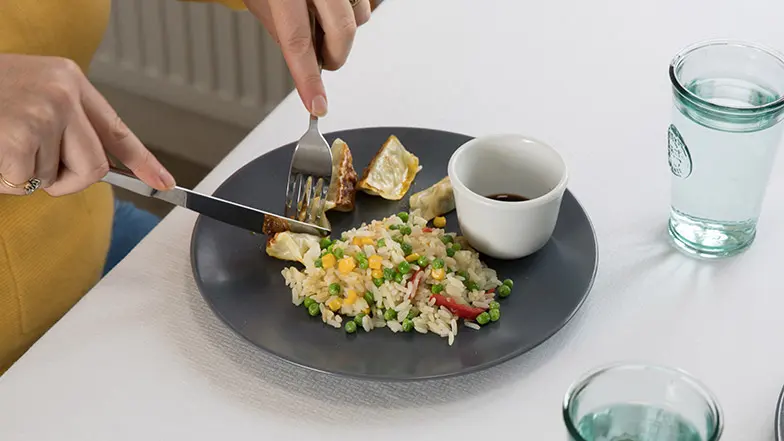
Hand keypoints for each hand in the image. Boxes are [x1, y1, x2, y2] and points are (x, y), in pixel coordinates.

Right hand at [0, 54, 174, 196]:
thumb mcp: (32, 94)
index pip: (117, 130)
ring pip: (57, 177)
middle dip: (66, 180)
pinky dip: (5, 182)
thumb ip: (66, 122)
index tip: (163, 184)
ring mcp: (44, 112)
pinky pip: (26, 183)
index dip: (144, 162)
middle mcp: (64, 92)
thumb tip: (95, 163)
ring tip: (1, 145)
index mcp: (70, 80)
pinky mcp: (20, 135)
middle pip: (95, 166)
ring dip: (26, 175)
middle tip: (33, 166)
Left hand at [243, 0, 371, 116]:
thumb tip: (306, 66)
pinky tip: (332, 4)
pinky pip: (367, 3)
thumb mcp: (264, 1)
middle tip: (322, 58)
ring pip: (360, 18)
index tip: (317, 105)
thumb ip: (284, 32)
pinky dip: (352, 11)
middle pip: (342, 31)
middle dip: (335, 55)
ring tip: (322, 17)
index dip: (308, 79)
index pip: (297, 40)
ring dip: (343, 32)